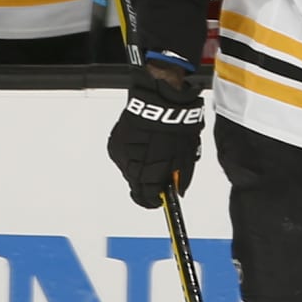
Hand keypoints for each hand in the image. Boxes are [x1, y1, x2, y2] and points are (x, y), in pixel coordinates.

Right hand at [107, 66, 204, 205]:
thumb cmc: (176, 126)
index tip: (159, 200)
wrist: (159, 99)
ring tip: (152, 154)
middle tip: (159, 177)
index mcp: (148, 171)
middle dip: (147, 185)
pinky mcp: (115, 143)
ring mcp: (121, 153)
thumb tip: (178, 191)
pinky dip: (133, 156)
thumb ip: (180, 178)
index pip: (146, 197)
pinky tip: (144, 145)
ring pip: (129, 172)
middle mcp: (131, 165)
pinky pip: (125, 158)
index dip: (153, 201)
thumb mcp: (186, 155)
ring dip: (140, 170)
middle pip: (136, 186)